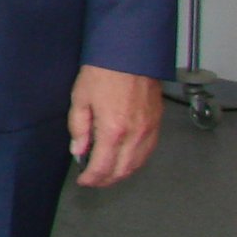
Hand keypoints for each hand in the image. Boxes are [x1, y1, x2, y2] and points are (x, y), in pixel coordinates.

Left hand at [69, 64, 162, 187]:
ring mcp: (149, 130)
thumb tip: (78, 150)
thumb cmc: (102, 73)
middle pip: (122, 170)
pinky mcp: (157, 124)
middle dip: (106, 180)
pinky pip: (147, 152)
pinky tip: (125, 160)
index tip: (83, 181)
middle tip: (93, 180)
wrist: (130, 55)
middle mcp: (134, 135)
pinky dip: (135, 162)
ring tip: (106, 173)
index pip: (102, 166)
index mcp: (113, 130)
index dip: (91, 178)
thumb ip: (78, 128)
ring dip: (121, 173)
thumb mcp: (80, 99)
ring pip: (137, 164)